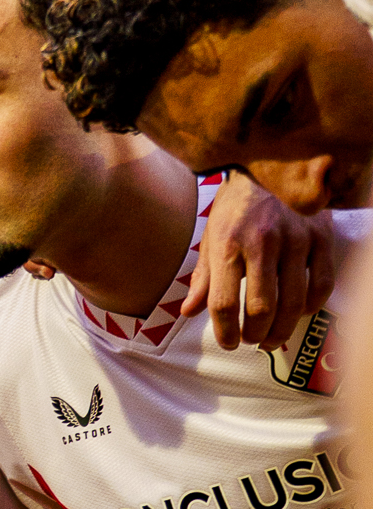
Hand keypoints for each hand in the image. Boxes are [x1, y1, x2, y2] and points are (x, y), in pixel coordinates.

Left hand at [182, 170, 334, 349]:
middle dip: (255, 335)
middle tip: (252, 341)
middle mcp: (262, 242)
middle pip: (261, 309)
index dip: (225, 332)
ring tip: (273, 338)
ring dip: (282, 330)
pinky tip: (298, 312)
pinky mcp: (320, 237)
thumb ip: (203, 277)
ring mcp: (295, 240)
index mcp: (227, 243)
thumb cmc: (237, 207)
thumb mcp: (212, 237)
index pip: (223, 303)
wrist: (271, 167)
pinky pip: (320, 285)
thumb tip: (188, 312)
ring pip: (293, 303)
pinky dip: (310, 307)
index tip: (228, 342)